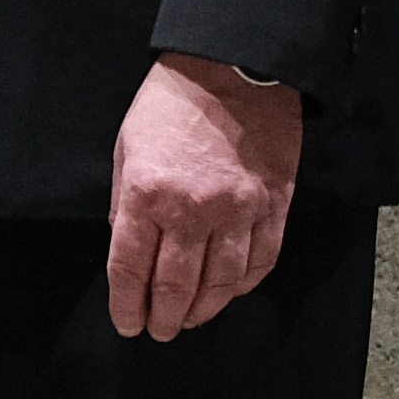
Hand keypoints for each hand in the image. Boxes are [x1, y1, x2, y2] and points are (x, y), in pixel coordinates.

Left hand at [107, 52, 300, 343]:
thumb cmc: (169, 104)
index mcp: (146, 194)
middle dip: (164, 316)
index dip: (127, 304)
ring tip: (190, 320)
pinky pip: (260, 261)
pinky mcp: (274, 206)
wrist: (232, 67)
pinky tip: (228, 293)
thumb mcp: (126, 148)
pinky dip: (242, 285)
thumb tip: (128, 248)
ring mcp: (239, 211)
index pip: (131, 268)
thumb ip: (124, 202)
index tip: (128, 324)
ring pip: (221, 282)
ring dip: (202, 309)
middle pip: (176, 285)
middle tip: (159, 331)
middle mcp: (193, 210)